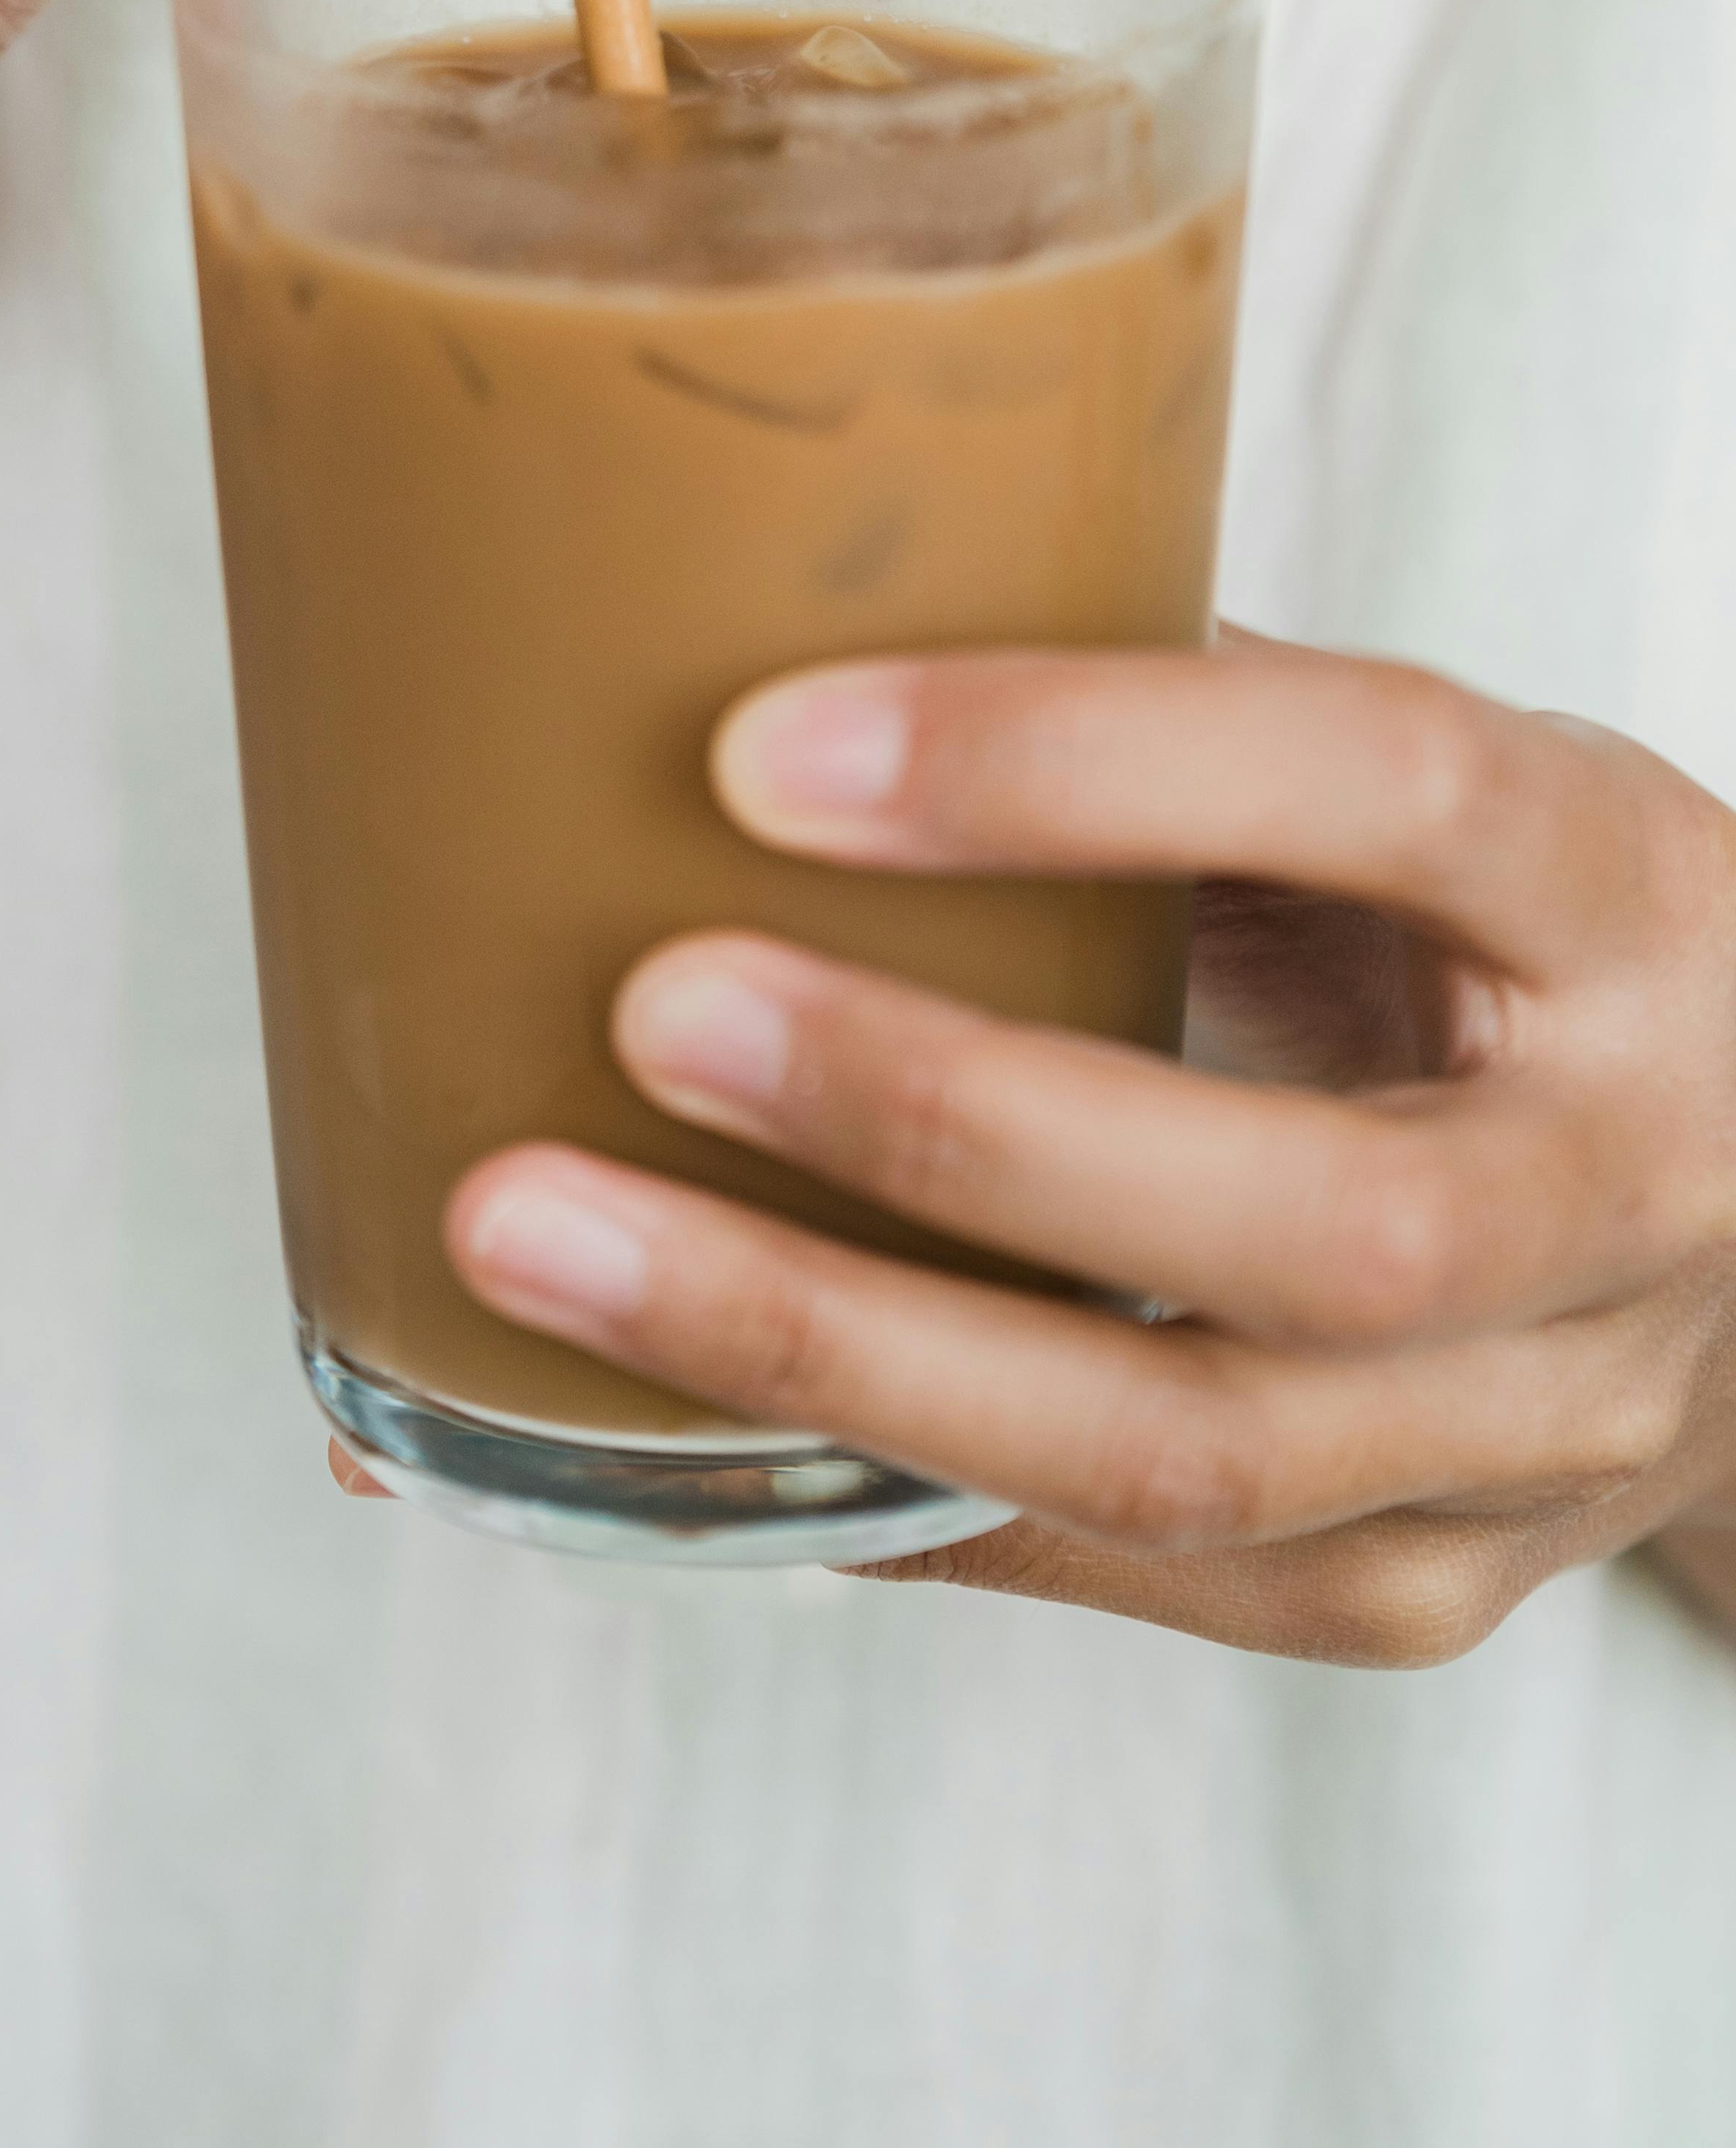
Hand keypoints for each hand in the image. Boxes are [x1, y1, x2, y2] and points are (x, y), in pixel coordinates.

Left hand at [444, 640, 1735, 1664]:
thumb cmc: (1496, 927)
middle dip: (940, 1120)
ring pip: (1186, 1449)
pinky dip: (853, 1496)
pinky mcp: (1417, 1591)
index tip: (766, 747)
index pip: (1388, 793)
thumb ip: (1159, 699)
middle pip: (1306, 1219)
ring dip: (825, 1353)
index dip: (1078, 760)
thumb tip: (735, 573)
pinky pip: (1116, 1572)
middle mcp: (1628, 1188)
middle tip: (649, 1008)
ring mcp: (1539, 1430)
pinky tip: (627, 1424)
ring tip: (536, 1237)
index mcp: (1624, 894)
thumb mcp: (1407, 778)